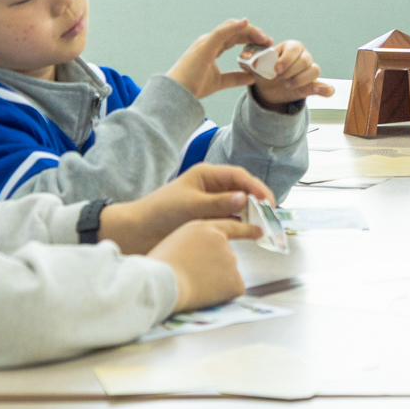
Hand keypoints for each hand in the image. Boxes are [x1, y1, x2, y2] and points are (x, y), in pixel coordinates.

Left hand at [98, 162, 271, 255]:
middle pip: (241, 189)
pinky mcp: (206, 218)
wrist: (136, 233)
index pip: (239, 176)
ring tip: (264, 224)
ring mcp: (209, 203)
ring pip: (237, 205)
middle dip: (258, 200)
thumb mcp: (191, 206)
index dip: (256, 187)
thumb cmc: (160, 213)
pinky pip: (229, 218)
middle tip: (272, 214)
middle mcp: (210, 187)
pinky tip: (248, 232)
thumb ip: (219, 203)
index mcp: (206, 175)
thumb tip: (244, 198)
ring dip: (251, 213)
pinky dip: (240, 223)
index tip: (269, 200)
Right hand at [149, 221, 248, 313]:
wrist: (163, 282)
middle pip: (226, 257)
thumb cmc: (160, 265)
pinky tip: (204, 294)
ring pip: (227, 275)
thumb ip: (196, 242)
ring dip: (216, 282)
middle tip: (193, 276)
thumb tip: (204, 253)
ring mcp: (231, 260)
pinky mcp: (235, 281)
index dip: (247, 230)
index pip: (231, 227)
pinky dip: (221, 295)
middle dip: (215, 268)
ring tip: (193, 284)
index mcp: (205, 228)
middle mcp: (222, 242)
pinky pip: (231, 290)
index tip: (260, 231)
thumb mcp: (176, 240)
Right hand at [168, 17, 269, 98]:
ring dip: (249, 30)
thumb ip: (235, 78)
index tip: (265, 44)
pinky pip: (222, 32)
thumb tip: (252, 77)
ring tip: (263, 37)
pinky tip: (246, 23)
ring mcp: (206, 41)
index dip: (250, 38)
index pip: (234, 37)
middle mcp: (209, 41)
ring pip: (231, 28)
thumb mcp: (220, 82)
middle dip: (253, 33)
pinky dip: (234, 26)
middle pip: (235, 30)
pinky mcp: (205, 45)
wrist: (178, 94)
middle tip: (268, 41)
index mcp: (211, 48)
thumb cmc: (193, 87)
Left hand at [247, 40, 334, 107]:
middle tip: (280, 78)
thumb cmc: (263, 71)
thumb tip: (254, 60)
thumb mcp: (255, 65)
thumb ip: (253, 61)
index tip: (276, 69)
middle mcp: (303, 56)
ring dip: (301, 79)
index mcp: (290, 47)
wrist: (266, 88)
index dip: (287, 59)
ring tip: (287, 85)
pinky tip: (325, 91)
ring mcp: (309, 70)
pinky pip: (324, 86)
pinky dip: (326, 89)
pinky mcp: (312, 85)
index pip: (294, 49)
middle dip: (292, 70)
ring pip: (314, 70)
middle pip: (305, 59)